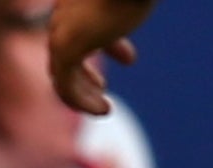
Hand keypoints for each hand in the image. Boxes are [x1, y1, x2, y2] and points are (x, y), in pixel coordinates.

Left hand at [48, 0, 151, 114]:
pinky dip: (81, 101)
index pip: (85, 27)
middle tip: (102, 86)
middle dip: (84, 73)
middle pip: (66, 52)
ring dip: (82, 94)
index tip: (130, 58)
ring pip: (62, 74)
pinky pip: (66, 85)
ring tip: (103, 108)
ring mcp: (62, 33)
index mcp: (79, 2)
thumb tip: (150, 2)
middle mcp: (65, 16)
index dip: (109, 45)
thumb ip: (133, 6)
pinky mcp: (66, 48)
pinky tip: (103, 110)